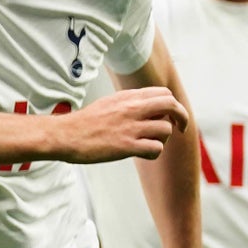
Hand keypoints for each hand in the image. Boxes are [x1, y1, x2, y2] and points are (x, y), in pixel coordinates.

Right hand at [55, 87, 188, 162]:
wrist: (66, 135)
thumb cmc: (86, 122)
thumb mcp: (110, 103)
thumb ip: (131, 102)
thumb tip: (150, 105)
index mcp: (128, 97)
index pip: (164, 94)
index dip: (173, 105)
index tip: (172, 116)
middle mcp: (132, 109)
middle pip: (171, 105)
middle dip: (181, 117)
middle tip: (181, 128)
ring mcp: (130, 127)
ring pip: (166, 130)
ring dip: (163, 139)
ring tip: (150, 143)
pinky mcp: (127, 146)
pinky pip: (156, 148)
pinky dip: (154, 153)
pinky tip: (144, 153)